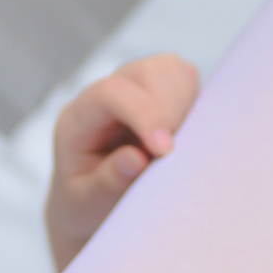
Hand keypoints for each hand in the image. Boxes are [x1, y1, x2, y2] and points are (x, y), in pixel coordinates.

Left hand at [45, 53, 198, 271]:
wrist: (90, 203)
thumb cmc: (85, 203)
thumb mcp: (86, 204)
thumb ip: (106, 182)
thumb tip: (136, 158)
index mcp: (78, 118)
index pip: (111, 94)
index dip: (145, 115)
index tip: (166, 151)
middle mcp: (105, 95)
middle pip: (146, 73)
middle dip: (170, 111)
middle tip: (174, 153)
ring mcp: (133, 89)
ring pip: (169, 69)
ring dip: (184, 104)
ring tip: (179, 143)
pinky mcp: (159, 92)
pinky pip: (185, 77)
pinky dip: (194, 101)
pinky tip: (185, 133)